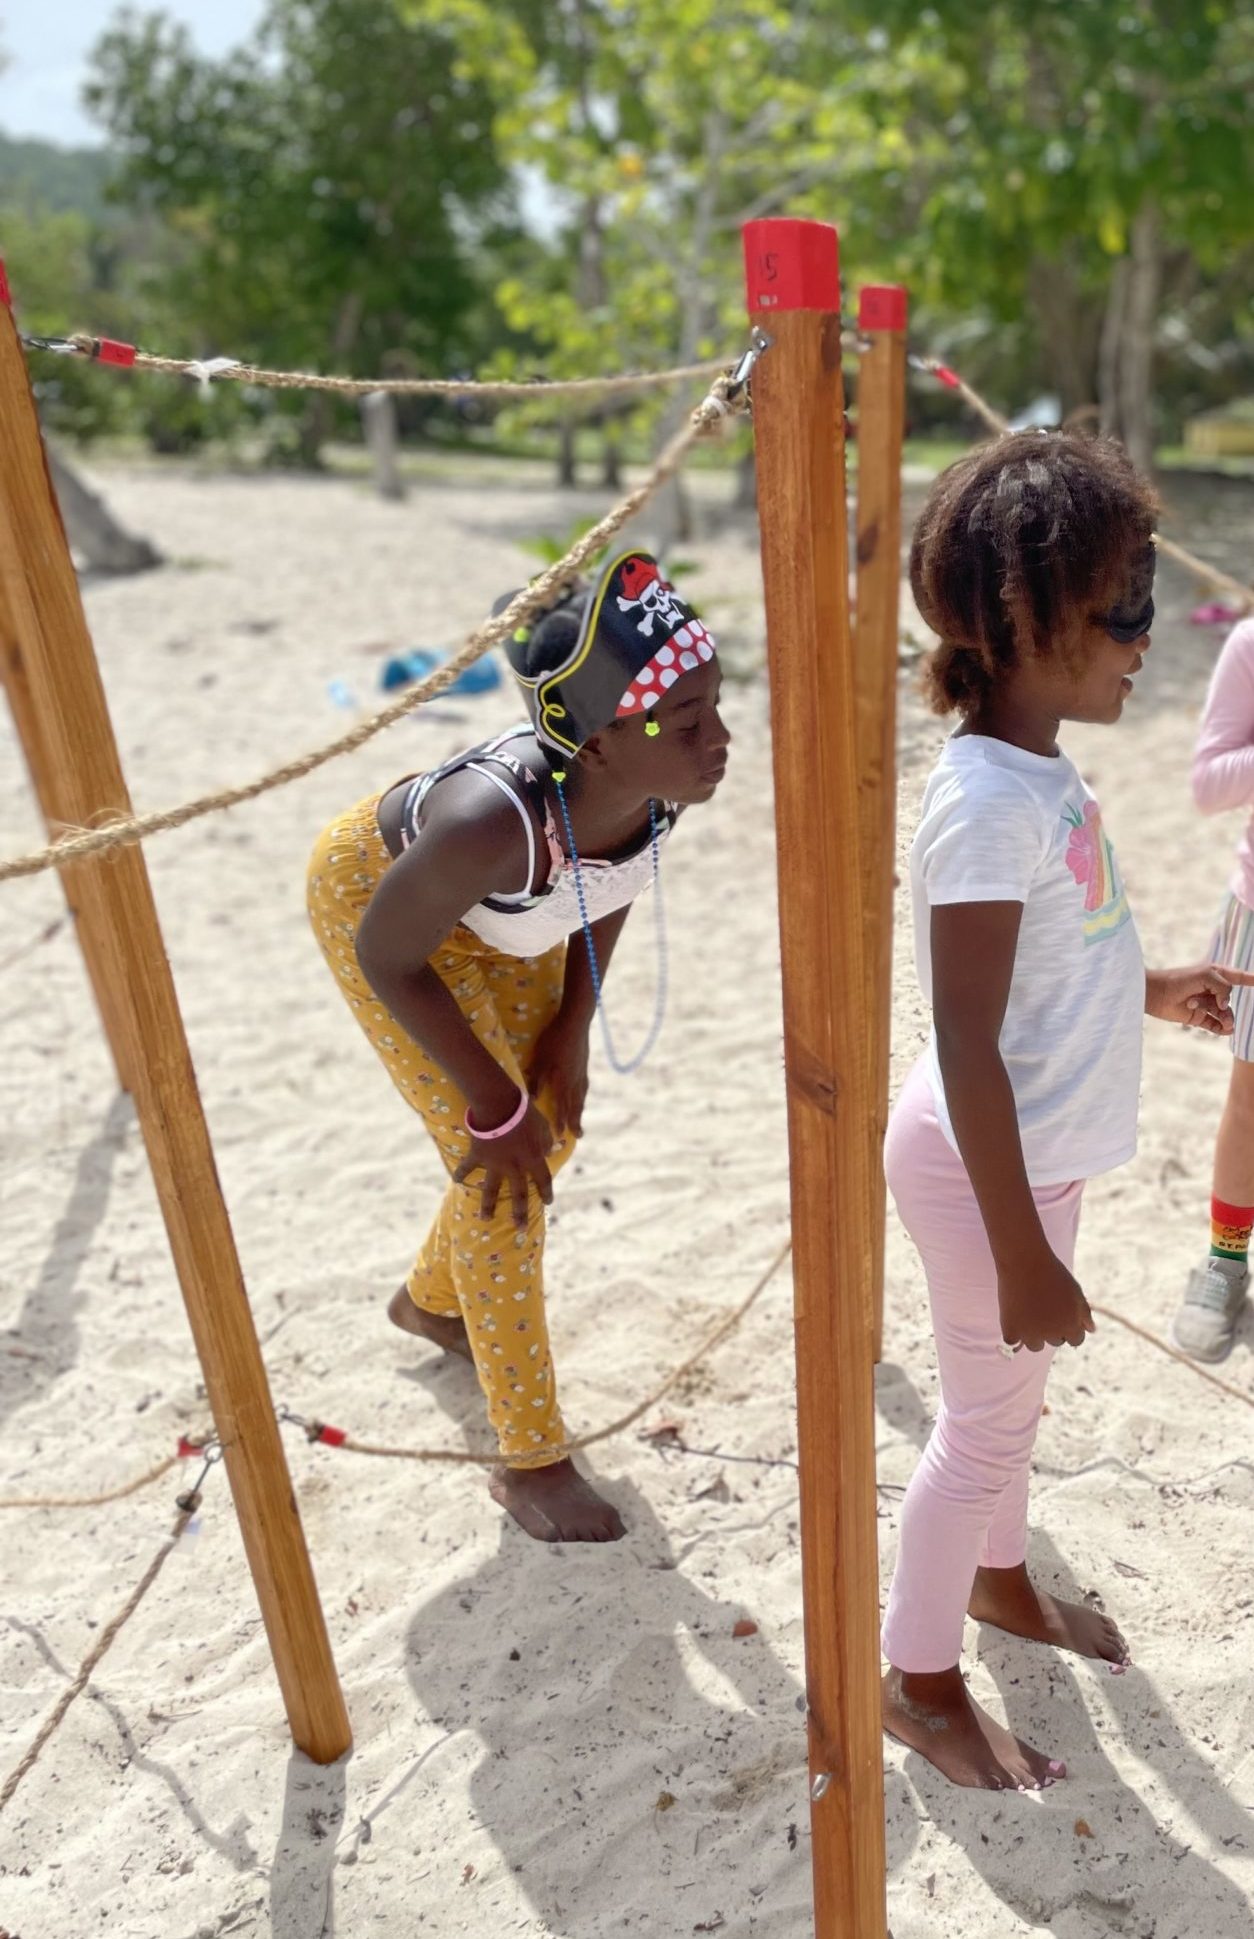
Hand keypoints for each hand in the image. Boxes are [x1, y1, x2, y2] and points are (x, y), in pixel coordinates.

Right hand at [453, 1098, 554, 1225]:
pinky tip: (456, 1181)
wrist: (499, 1105)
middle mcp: (514, 1167)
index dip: (547, 1192)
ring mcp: (494, 1164)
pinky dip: (461, 1173)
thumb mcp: (542, 1125)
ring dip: (488, 1206)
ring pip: (491, 1190)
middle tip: (520, 1228)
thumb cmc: (524, 1113)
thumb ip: (546, 1140)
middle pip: (519, 1195)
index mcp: (533, 1159)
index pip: (543, 1180)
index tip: (548, 1202)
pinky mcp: (477, 1156)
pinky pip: (468, 1167)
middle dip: (520, 1213)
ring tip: (486, 1218)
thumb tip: (548, 1151)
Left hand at [527, 1011, 590, 1138]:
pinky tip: (582, 1095)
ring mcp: (581, 1073)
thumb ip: (537, 1080)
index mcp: (563, 1082)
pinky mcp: (584, 1065)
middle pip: (575, 1105)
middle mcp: (574, 1081)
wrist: (576, 1022)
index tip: (560, 1136)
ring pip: (581, 1097)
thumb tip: (532, 1099)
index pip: (562, 1107)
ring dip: (580, 1110)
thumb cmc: (554, 1040)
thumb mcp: (541, 1059)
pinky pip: (584, 1086)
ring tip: (580, 1119)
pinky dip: (583, 1096)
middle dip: (576, 1121)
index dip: (561, 1122)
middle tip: (579, 1136)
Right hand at [997, 1252, 1094, 1352]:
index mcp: (1072, 1326)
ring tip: (1028, 1314)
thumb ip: (1085, 1313)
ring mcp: (1031, 1334)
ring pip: (1035, 1345)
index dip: (1069, 1328)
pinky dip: (1013, 1333)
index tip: (1060, 1315)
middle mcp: (1053, 1334)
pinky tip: (1014, 1318)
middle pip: (1055, 1341)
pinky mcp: (1011, 1330)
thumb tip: (1091, 1330)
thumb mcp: (1075, 1291)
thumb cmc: (1053, 1273)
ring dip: (1034, 1335)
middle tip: (1042, 1308)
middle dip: (1052, 1329)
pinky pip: (1012, 1342)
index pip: (1076, 1340)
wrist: (1025, 1261)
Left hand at [1146, 962, 1253, 1034]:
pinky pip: (1215, 1025)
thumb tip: (1225, 1006)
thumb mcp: (1206, 976)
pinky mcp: (1198, 1017)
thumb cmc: (1180, 979)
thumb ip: (1223, 988)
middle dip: (1226, 1004)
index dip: (1251, 979)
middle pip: (1229, 999)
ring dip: (1226, 1019)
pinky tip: (1226, 1030)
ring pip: (1224, 1014)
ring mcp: (1205, 1004)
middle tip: (1219, 1006)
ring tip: (1226, 1024)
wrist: (1156, 993)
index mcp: (1215, 974)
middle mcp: (1212, 989)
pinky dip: (1221, 1028)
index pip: (1238, 976)